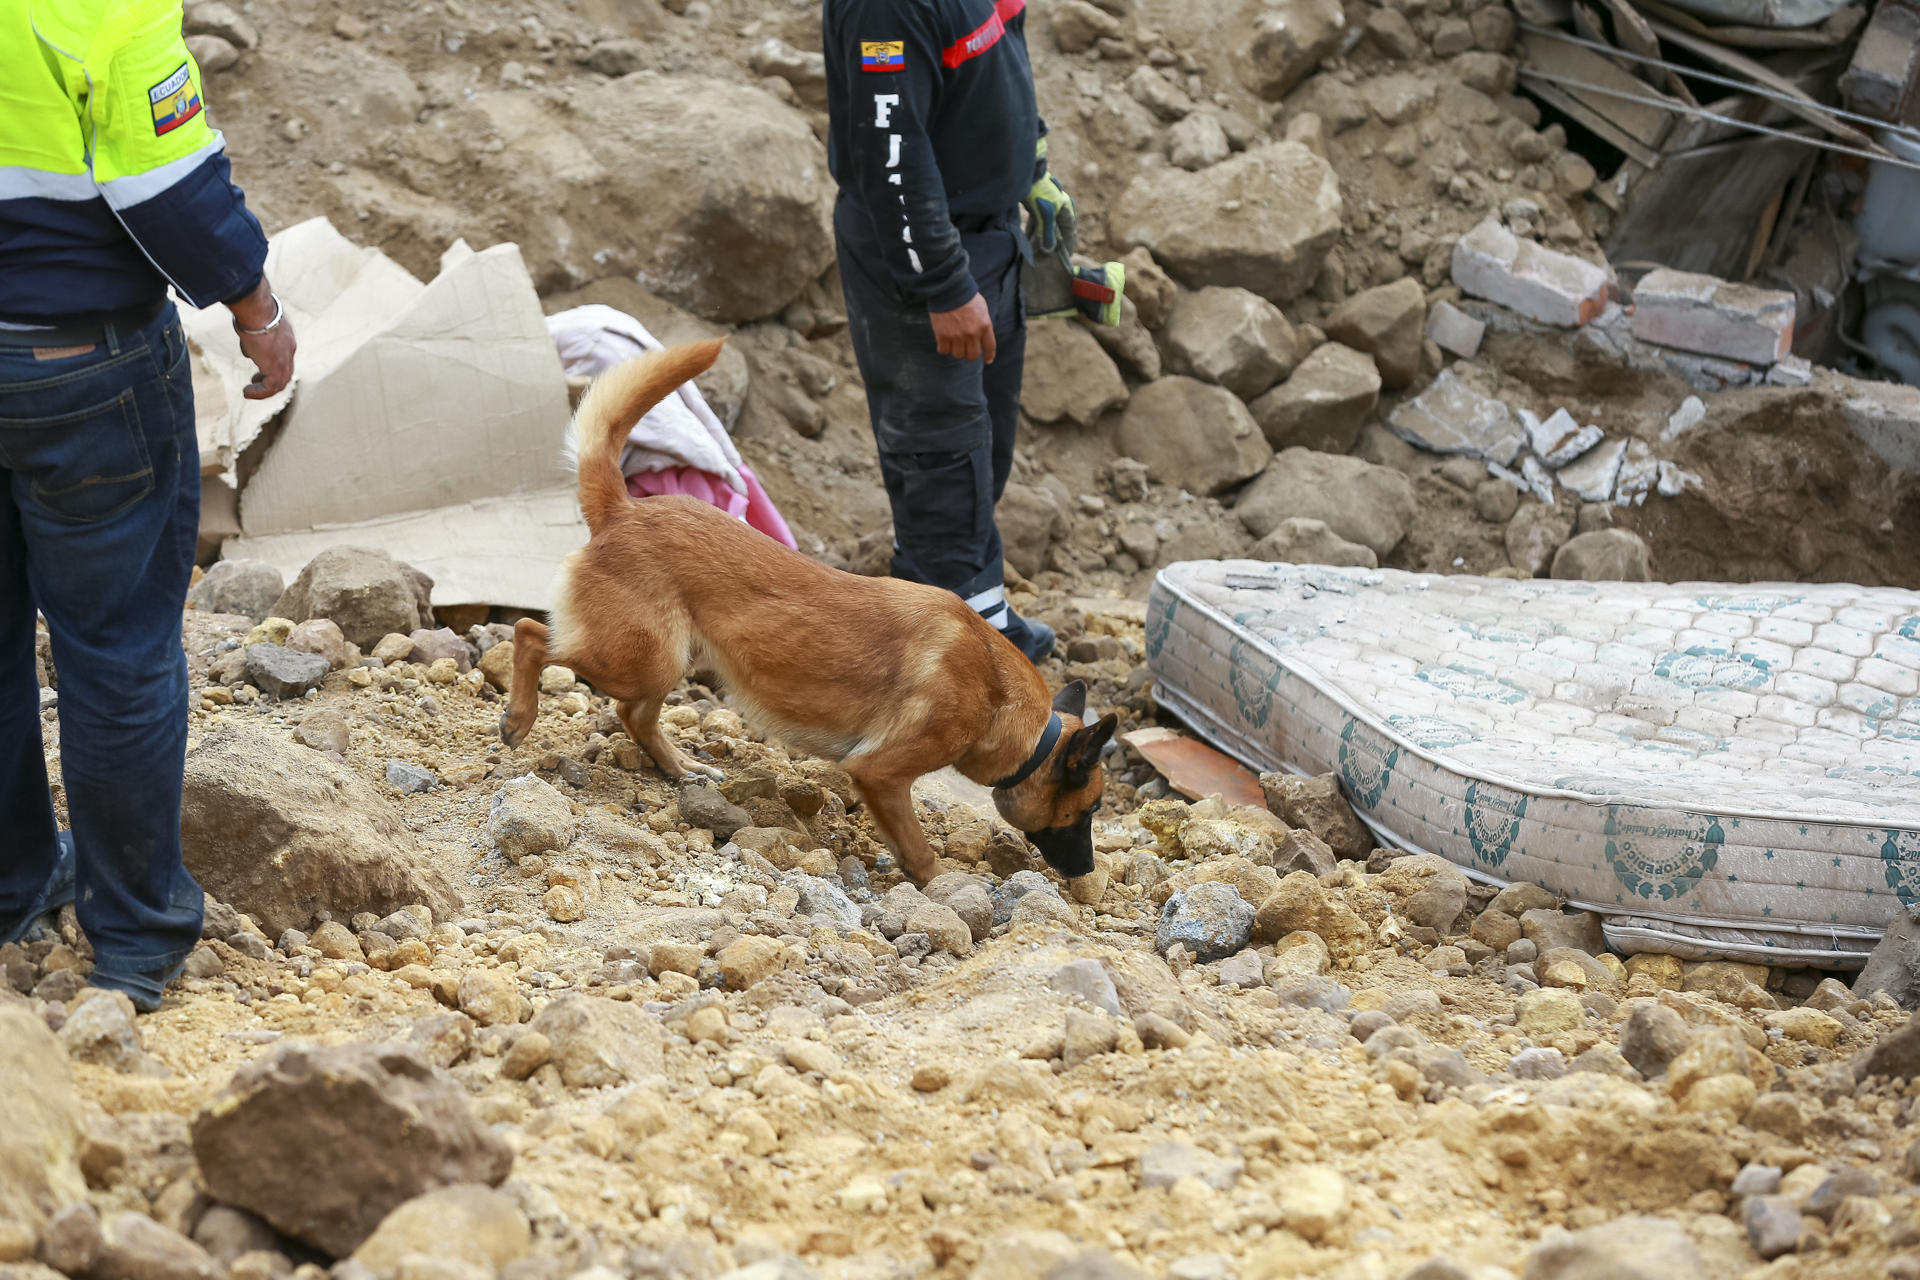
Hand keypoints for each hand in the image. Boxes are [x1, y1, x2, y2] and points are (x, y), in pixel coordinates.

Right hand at [227, 277, 296, 399]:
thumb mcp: (253, 326)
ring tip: (249, 392)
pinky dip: (259, 393)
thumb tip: (248, 352)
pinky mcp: (276, 368)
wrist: (257, 310)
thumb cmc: (252, 311)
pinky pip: (270, 388)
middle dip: (271, 378)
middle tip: (256, 381)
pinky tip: (247, 392)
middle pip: (285, 371)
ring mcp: (284, 360)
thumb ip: (253, 339)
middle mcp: (289, 349)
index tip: (260, 367)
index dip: (272, 363)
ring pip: (279, 382)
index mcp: (286, 337)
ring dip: (264, 389)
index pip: (283, 355)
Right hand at [930, 294, 995, 363]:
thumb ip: (983, 323)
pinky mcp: (942, 335)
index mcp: (984, 325)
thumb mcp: (982, 308)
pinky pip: (944, 350)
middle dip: (970, 354)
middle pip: (972, 356)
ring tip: (954, 341)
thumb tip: (982, 336)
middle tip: (966, 349)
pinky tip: (944, 341)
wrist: (949, 289)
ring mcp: (957, 335)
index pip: (990, 347)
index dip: (989, 356)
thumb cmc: (966, 296)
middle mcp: (972, 333)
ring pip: (958, 354)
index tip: (988, 360)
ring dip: (956, 350)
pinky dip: (944, 348)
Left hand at [1024, 170, 1074, 254]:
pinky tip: (1029, 239)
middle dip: (1055, 244)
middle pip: (1060, 229)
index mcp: (1067, 208)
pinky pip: (1038, 221)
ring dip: (1043, 238)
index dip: (1068, 246)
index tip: (1065, 259)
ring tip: (1039, 252)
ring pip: (1048, 225)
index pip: (1071, 232)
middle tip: (1051, 258)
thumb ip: (1047, 233)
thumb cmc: (1038, 192)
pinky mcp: (1037, 203)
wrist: (1025, 171)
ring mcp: (1048, 204)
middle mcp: (1060, 206)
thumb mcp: (1045, 215)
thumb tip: (1049, 250)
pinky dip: (1035, 230)